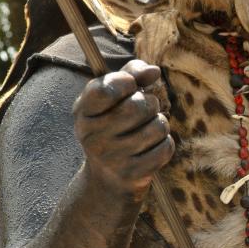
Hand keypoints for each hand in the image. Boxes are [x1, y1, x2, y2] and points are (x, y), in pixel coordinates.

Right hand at [73, 59, 174, 196]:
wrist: (107, 176)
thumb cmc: (114, 124)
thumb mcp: (113, 97)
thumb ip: (130, 74)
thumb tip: (153, 71)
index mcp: (83, 113)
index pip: (105, 89)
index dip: (126, 81)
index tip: (131, 84)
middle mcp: (92, 137)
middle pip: (138, 106)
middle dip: (151, 103)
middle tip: (147, 109)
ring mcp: (111, 158)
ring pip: (157, 126)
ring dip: (160, 123)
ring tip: (149, 128)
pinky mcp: (132, 174)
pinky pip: (165, 147)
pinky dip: (165, 142)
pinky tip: (152, 146)